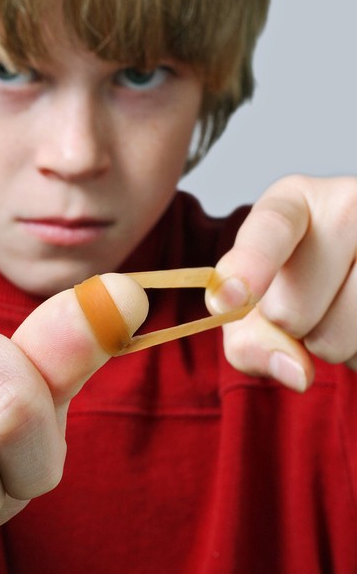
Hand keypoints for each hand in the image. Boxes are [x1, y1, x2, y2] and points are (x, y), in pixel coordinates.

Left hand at [206, 175, 356, 389]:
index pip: (272, 228)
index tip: (229, 297)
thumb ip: (250, 337)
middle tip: (313, 300)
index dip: (250, 265)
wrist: (356, 267)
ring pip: (336, 340)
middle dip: (291, 327)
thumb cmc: (300, 282)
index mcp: (294, 199)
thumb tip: (296, 374)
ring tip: (343, 309)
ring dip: (332, 347)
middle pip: (290, 312)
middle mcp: (349, 205)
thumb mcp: (258, 298)